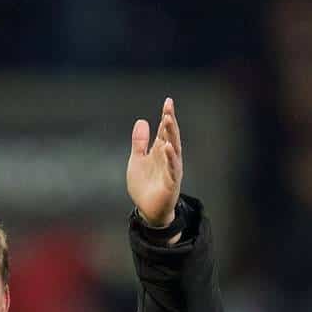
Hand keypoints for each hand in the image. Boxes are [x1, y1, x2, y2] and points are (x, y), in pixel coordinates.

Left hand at [127, 97, 182, 227]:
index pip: (165, 131)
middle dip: (170, 122)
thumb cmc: (145, 185)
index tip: (168, 102)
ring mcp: (171, 170)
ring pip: (174, 150)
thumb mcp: (137, 160)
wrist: (147, 210)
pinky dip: (171, 158)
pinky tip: (168, 147)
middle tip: (169, 107)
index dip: (166, 116)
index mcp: (160, 151)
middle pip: (171, 137)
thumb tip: (142, 121)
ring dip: (172, 135)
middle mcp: (168, 158)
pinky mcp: (171, 183)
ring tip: (169, 120)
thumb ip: (139, 142)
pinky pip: (172, 169)